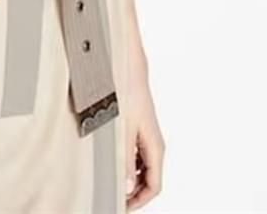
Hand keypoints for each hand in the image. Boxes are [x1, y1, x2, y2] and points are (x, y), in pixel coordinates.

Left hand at [125, 68, 165, 209]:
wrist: (127, 67)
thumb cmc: (127, 92)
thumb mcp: (123, 129)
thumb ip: (126, 159)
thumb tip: (127, 186)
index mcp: (155, 147)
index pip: (154, 186)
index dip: (139, 201)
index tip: (122, 207)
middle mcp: (154, 144)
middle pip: (149, 180)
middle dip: (134, 193)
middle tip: (115, 199)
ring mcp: (146, 136)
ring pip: (143, 168)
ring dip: (131, 180)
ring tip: (112, 185)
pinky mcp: (138, 128)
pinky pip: (137, 155)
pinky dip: (128, 165)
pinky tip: (113, 164)